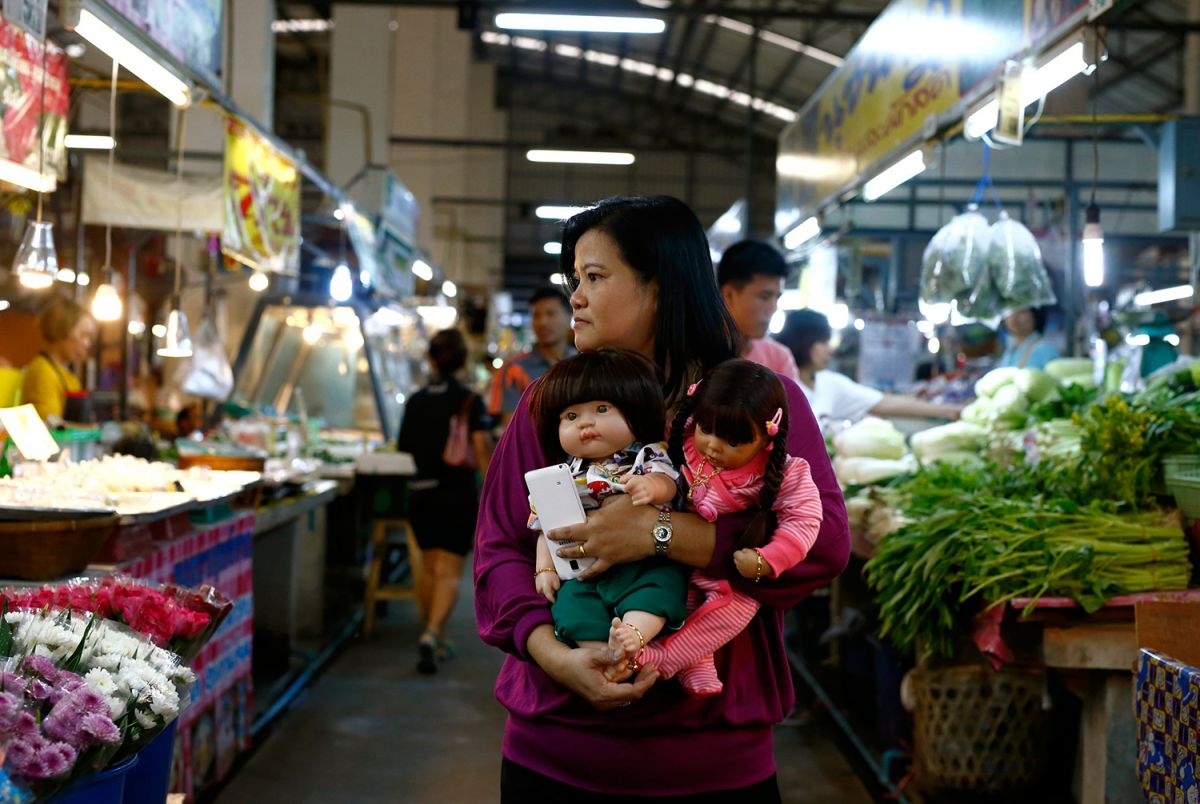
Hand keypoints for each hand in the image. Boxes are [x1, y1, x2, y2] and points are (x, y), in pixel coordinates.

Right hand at [535, 569, 560, 602]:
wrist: (543, 567)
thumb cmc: (551, 575)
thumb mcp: (557, 583)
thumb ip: (556, 589)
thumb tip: (554, 593)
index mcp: (545, 589)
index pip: (549, 597)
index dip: (552, 600)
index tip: (555, 602)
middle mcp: (540, 590)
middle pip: (545, 596)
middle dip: (549, 596)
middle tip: (553, 596)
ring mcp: (537, 587)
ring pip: (542, 593)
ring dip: (546, 593)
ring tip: (550, 591)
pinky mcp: (536, 585)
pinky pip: (540, 590)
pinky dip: (543, 590)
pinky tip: (546, 588)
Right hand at [536, 633, 659, 709]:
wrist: (560, 667)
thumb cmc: (575, 661)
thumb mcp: (593, 656)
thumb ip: (610, 655)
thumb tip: (625, 653)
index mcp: (603, 694)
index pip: (632, 692)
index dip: (646, 682)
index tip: (655, 671)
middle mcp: (604, 703)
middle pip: (632, 695)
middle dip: (645, 681)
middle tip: (654, 667)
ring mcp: (603, 702)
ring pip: (628, 695)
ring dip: (638, 682)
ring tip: (648, 667)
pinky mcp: (602, 699)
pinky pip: (621, 693)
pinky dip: (629, 683)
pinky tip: (634, 670)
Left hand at [547, 494, 656, 580]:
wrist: (653, 531)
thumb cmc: (638, 513)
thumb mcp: (619, 500)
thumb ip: (605, 504)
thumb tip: (600, 507)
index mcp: (595, 520)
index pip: (575, 522)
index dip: (564, 525)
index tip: (555, 527)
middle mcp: (594, 536)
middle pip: (570, 538)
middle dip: (559, 539)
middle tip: (552, 539)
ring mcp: (601, 550)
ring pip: (578, 554)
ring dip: (568, 554)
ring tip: (561, 554)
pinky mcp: (610, 560)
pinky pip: (595, 570)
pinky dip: (587, 574)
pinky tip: (581, 577)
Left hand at [624, 474, 674, 505]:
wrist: (653, 486)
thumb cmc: (639, 483)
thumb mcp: (633, 477)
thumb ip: (624, 478)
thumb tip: (619, 482)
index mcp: (638, 479)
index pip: (632, 482)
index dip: (627, 486)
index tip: (625, 489)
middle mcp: (643, 485)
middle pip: (633, 490)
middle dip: (630, 492)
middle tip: (630, 492)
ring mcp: (646, 492)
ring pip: (636, 496)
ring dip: (633, 497)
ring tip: (633, 496)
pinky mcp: (648, 498)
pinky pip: (641, 502)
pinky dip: (637, 503)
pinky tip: (634, 502)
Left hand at [734, 548, 766, 579]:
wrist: (764, 566)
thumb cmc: (758, 557)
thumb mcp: (750, 550)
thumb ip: (743, 551)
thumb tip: (741, 553)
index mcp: (740, 558)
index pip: (735, 553)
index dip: (740, 553)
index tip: (744, 553)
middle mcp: (738, 565)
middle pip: (735, 560)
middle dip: (739, 558)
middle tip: (746, 558)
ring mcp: (741, 570)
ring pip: (737, 565)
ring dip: (740, 564)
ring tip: (748, 563)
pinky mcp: (743, 575)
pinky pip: (741, 570)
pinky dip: (743, 569)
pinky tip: (749, 567)